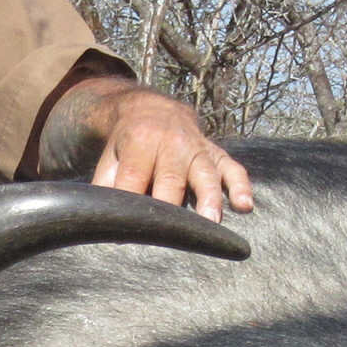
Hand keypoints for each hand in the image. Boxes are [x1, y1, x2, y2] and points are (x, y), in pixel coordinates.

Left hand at [90, 89, 253, 220]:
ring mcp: (197, 148)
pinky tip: (245, 205)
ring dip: (210, 198)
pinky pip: (232, 168)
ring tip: (212, 221)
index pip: (135, 178)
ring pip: (205, 174)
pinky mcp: (216, 153)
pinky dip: (240, 185)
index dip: (131, 204)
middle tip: (171, 235)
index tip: (131, 229)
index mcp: (141, 140)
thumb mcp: (110, 158)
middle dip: (170, 205)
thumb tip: (101, 219)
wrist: (153, 111)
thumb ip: (105, 185)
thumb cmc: (129, 143)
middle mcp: (172, 142)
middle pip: (171, 179)